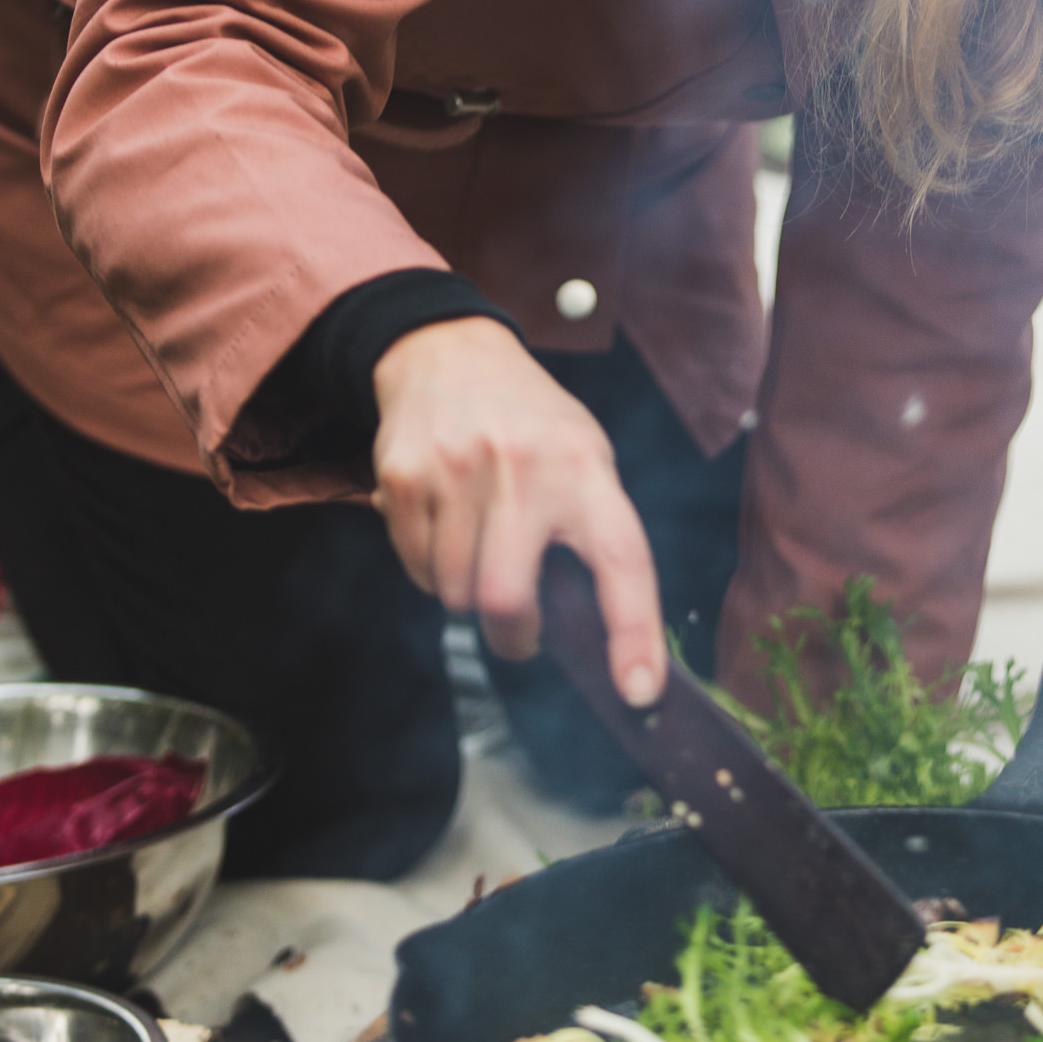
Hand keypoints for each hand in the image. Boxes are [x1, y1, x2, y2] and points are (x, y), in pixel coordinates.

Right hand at [370, 317, 663, 699]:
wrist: (446, 351)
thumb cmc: (530, 419)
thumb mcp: (583, 453)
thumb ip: (591, 529)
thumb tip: (599, 630)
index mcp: (584, 467)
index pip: (622, 559)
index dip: (634, 632)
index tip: (640, 690)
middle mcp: (522, 468)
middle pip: (506, 598)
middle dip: (513, 635)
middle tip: (521, 631)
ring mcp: (456, 471)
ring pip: (454, 594)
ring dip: (468, 596)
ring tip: (480, 551)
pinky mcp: (402, 478)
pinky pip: (415, 568)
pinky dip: (431, 570)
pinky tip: (446, 526)